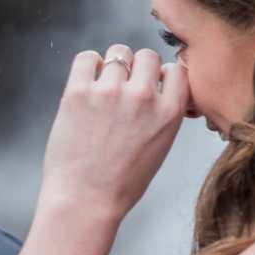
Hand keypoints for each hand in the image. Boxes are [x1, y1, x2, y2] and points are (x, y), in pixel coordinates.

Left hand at [37, 44, 187, 227]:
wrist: (84, 201)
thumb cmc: (120, 183)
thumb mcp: (159, 148)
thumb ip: (162, 115)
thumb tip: (159, 90)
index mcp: (169, 113)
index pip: (176, 69)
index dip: (161, 75)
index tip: (151, 85)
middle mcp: (143, 97)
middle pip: (146, 55)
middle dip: (136, 68)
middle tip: (123, 88)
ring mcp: (110, 92)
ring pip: (117, 53)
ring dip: (111, 66)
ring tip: (102, 89)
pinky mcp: (78, 92)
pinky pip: (86, 58)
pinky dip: (86, 66)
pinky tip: (85, 84)